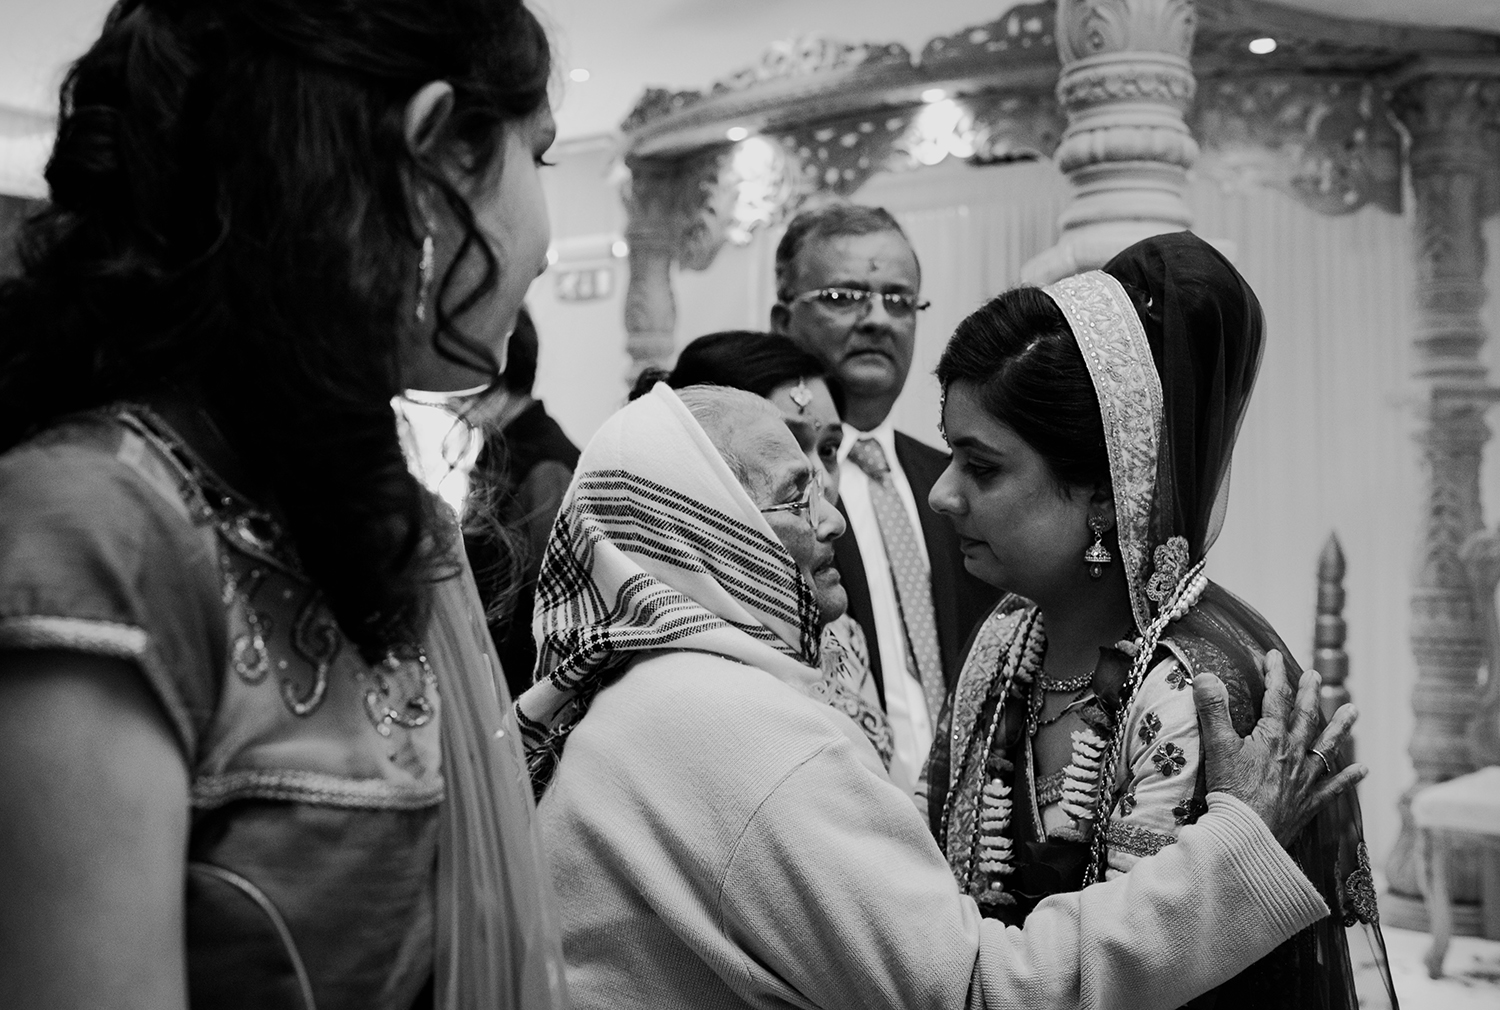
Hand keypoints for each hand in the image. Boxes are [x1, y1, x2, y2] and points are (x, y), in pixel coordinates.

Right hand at [1195, 650, 1365, 846]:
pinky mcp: (1309, 803)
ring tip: (1353, 711)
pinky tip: (1362, 769)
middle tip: (1315, 675)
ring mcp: (1305, 779)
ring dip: (1341, 728)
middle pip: (1305, 718)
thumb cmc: (1230, 792)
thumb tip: (1205, 675)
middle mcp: (1294, 754)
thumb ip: (1212, 709)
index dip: (1275, 674)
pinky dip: (1348, 778)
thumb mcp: (1217, 747)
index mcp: (1272, 738)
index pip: (1275, 698)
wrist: (1247, 835)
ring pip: (1327, 747)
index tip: (1274, 655)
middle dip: (1309, 694)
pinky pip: (1334, 788)